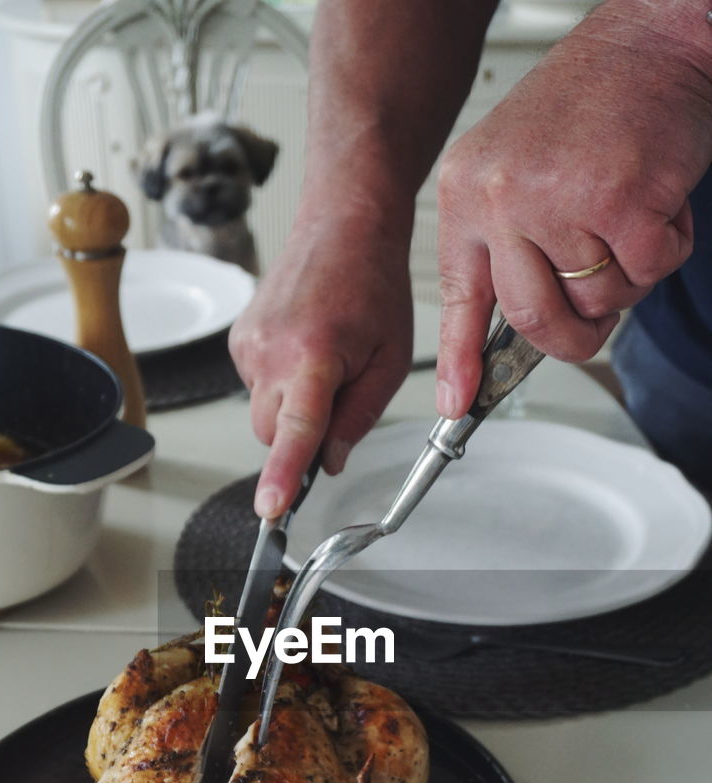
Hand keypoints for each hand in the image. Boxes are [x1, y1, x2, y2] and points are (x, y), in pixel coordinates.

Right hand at [228, 216, 413, 517]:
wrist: (342, 226)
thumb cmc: (372, 284)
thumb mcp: (390, 360)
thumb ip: (360, 417)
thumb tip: (330, 461)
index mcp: (314, 355)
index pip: (295, 431)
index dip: (282, 475)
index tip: (271, 507)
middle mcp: (270, 350)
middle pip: (273, 434)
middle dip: (301, 435)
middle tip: (340, 392)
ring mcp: (248, 345)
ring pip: (263, 414)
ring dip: (293, 406)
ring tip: (326, 360)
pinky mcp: (239, 340)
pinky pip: (257, 388)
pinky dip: (282, 384)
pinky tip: (305, 349)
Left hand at [434, 0, 711, 418]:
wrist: (650, 39)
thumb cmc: (592, 105)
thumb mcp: (515, 170)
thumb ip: (508, 243)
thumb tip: (517, 327)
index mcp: (469, 192)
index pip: (459, 296)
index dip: (460, 359)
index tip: (456, 402)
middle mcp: (502, 197)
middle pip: (533, 318)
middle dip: (572, 336)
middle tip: (594, 321)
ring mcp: (559, 200)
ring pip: (597, 300)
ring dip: (627, 276)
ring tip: (626, 215)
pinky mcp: (620, 202)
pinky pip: (647, 273)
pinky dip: (665, 249)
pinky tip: (656, 200)